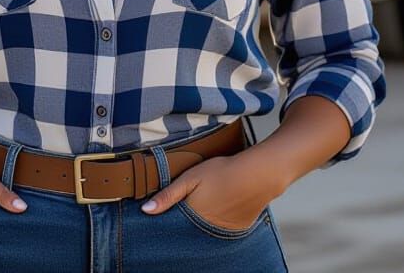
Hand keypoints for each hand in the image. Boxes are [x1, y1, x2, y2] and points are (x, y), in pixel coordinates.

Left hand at [140, 154, 275, 230]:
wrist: (258, 175)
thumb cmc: (222, 172)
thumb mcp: (190, 177)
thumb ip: (168, 195)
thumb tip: (145, 210)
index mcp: (192, 216)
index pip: (174, 225)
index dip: (169, 218)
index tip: (166, 212)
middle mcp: (205, 229)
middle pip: (188, 230)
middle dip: (184, 222)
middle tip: (191, 203)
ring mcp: (222, 232)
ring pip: (204, 231)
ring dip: (201, 223)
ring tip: (208, 203)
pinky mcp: (235, 230)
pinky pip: (220, 230)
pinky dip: (217, 223)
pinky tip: (220, 207)